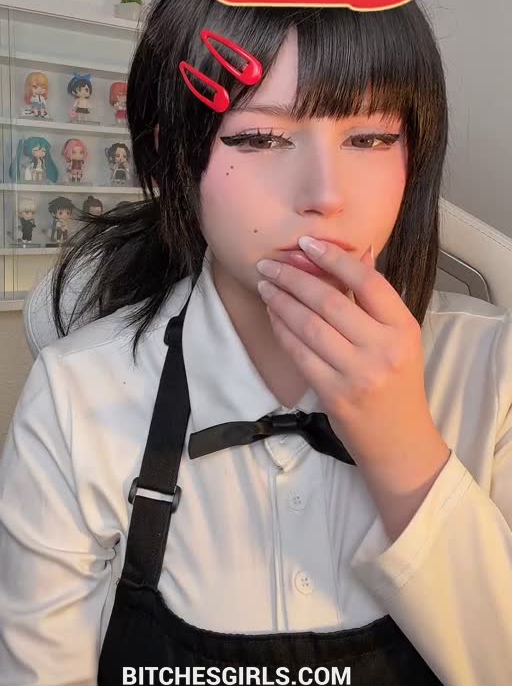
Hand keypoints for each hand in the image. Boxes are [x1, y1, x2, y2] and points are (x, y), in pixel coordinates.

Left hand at [255, 237, 446, 476]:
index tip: (307, 244)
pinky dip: (282, 330)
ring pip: (309, 326)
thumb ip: (377, 298)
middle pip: (330, 301)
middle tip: (271, 264)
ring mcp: (358, 373)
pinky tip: (273, 315)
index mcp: (403, 329)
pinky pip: (299, 353)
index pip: (368, 283)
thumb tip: (361, 252)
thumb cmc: (398, 384)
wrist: (400, 441)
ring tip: (266, 285)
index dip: (335, 259)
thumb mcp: (400, 339)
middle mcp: (383, 349)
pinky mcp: (334, 394)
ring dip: (281, 301)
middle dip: (294, 278)